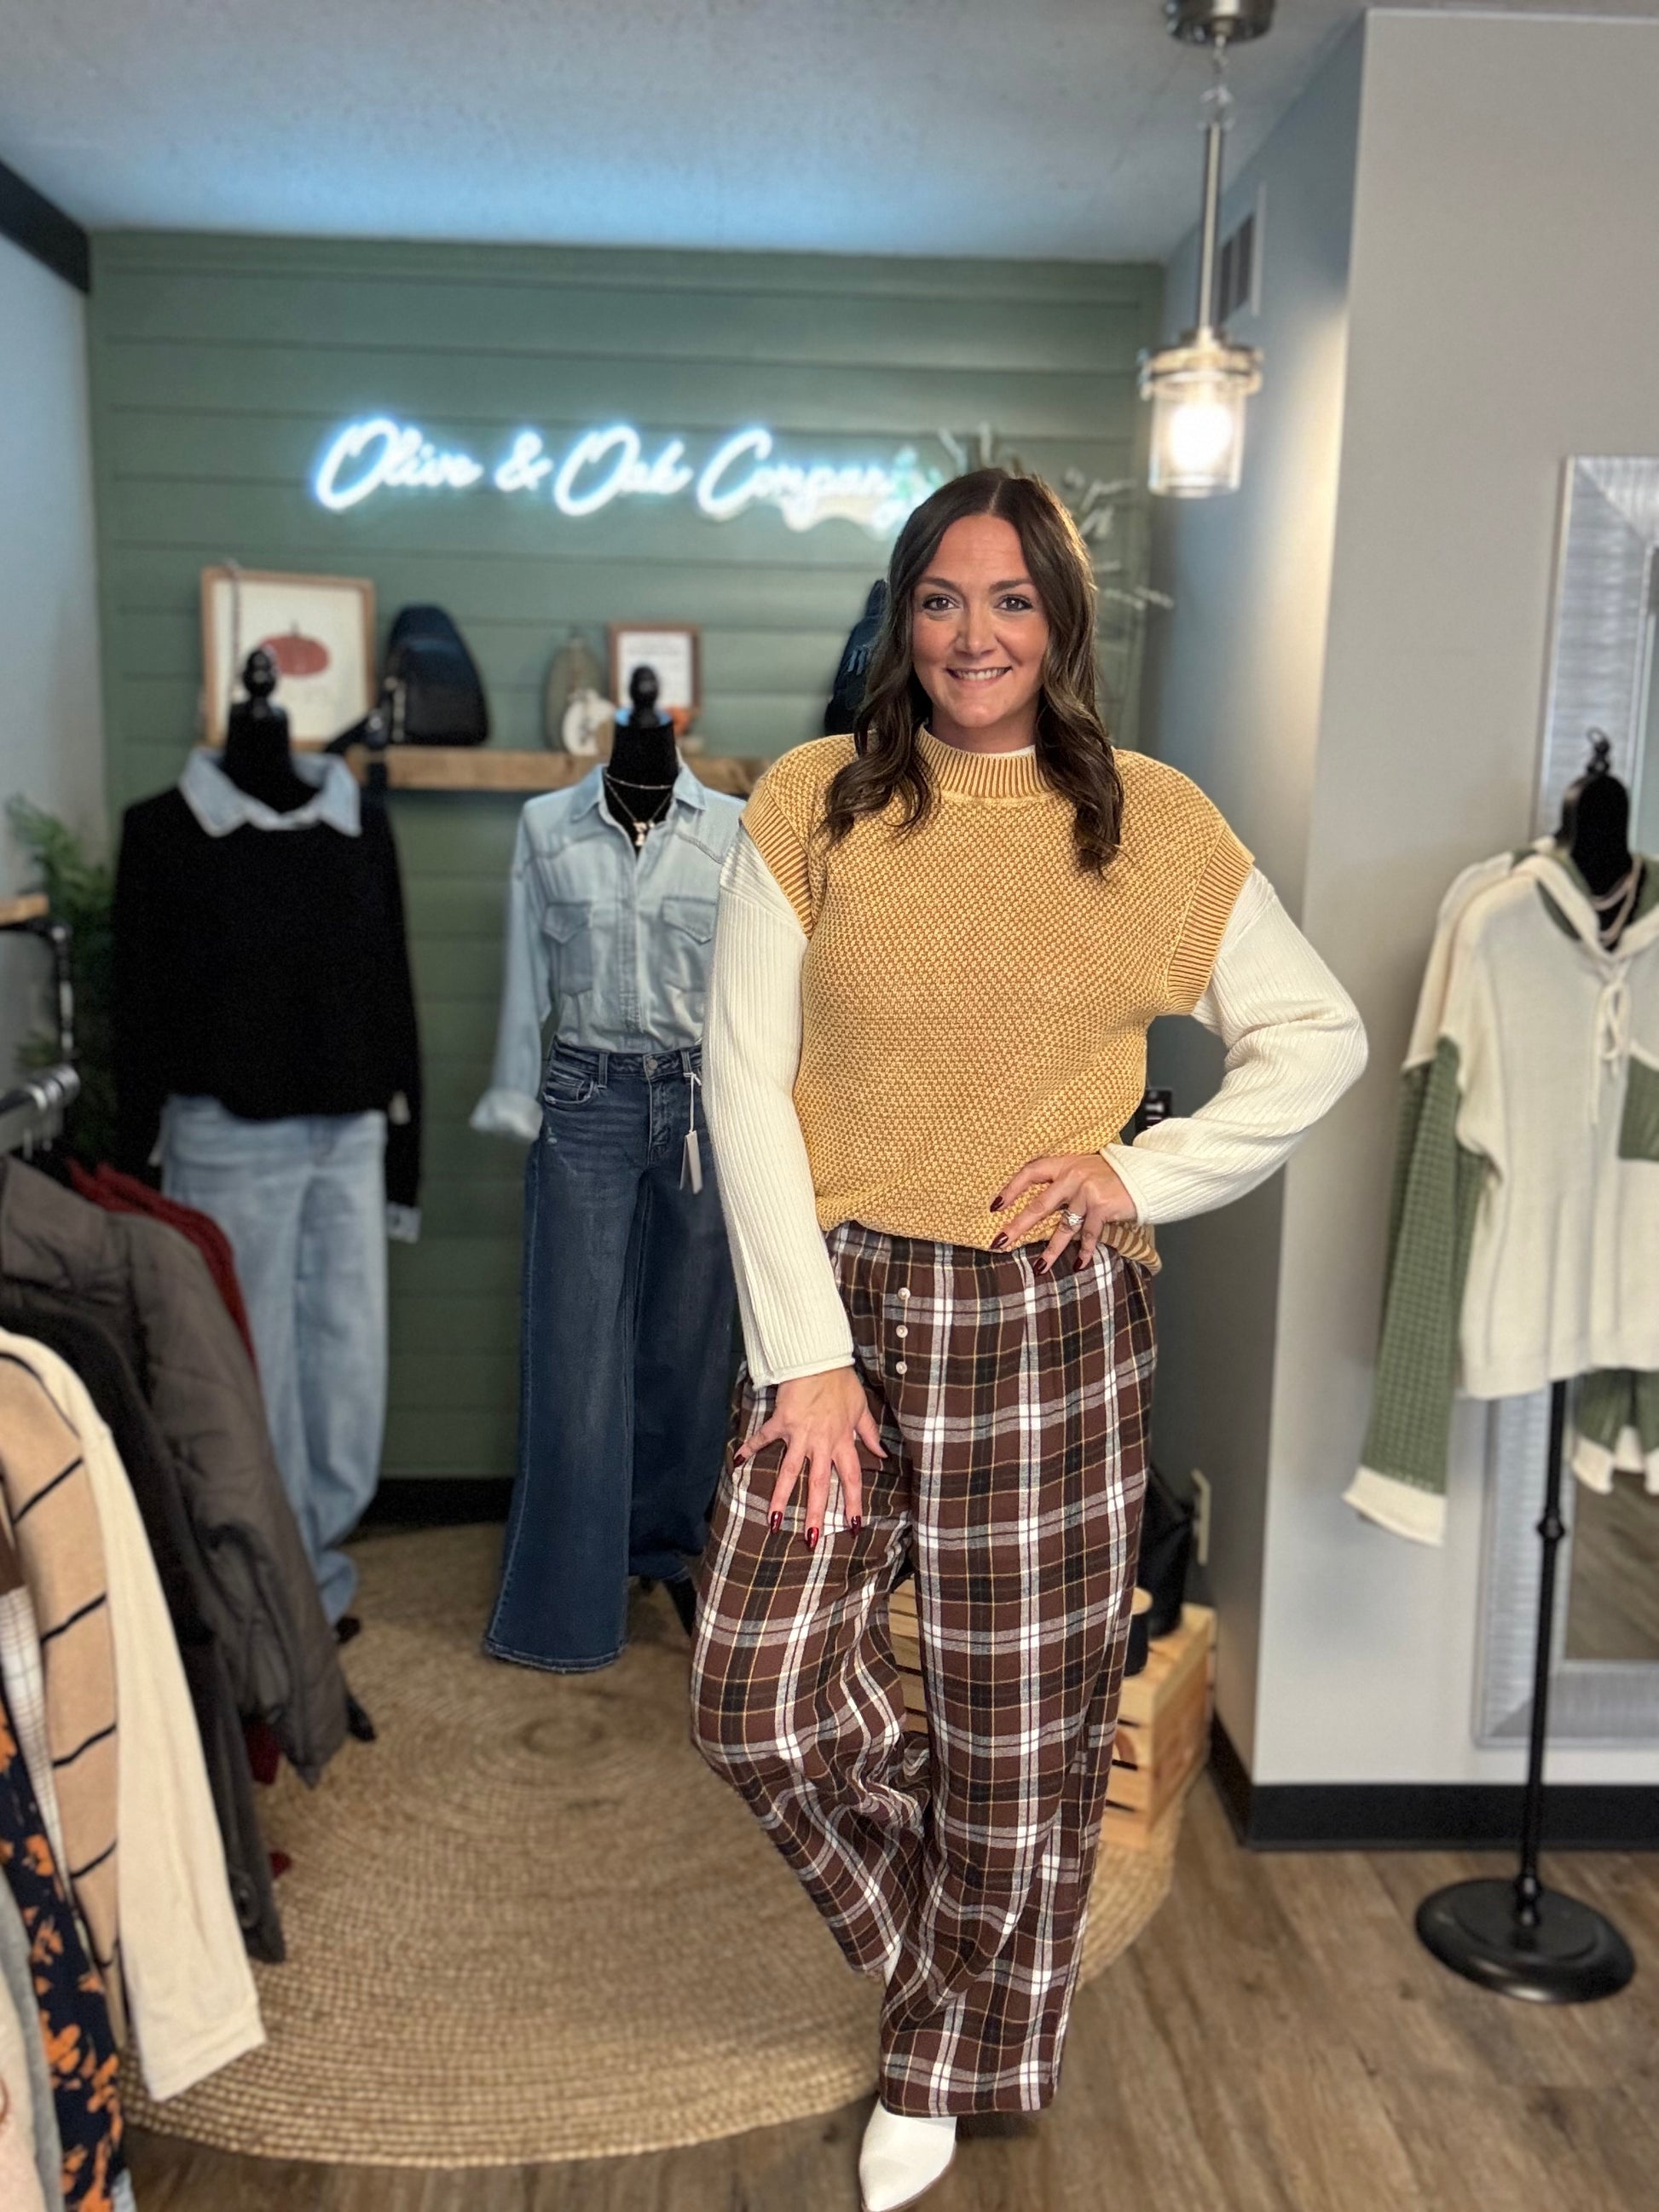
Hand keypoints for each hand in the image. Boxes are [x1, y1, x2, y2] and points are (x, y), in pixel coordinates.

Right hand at [733, 1364, 885, 1546]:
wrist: (818, 1359)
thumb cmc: (841, 1382)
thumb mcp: (861, 1408)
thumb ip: (869, 1434)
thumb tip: (882, 1454)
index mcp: (842, 1441)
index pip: (850, 1478)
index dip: (853, 1503)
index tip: (853, 1526)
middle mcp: (821, 1442)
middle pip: (819, 1484)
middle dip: (816, 1513)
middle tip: (812, 1539)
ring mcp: (799, 1434)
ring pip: (790, 1471)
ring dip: (781, 1497)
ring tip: (774, 1521)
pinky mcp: (781, 1421)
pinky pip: (763, 1438)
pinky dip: (749, 1448)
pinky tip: (736, 1461)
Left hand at [990, 1152, 1136, 1273]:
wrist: (1143, 1175)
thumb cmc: (1111, 1175)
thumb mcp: (1084, 1169)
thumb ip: (1064, 1181)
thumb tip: (1038, 1207)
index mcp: (1064, 1164)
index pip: (1030, 1173)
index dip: (1011, 1189)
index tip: (995, 1206)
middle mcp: (1072, 1175)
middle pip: (1039, 1205)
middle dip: (1018, 1226)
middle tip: (1001, 1242)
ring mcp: (1087, 1192)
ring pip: (1063, 1227)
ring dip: (1051, 1250)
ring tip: (1039, 1268)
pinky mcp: (1102, 1206)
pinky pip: (1089, 1235)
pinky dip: (1085, 1252)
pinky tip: (1079, 1265)